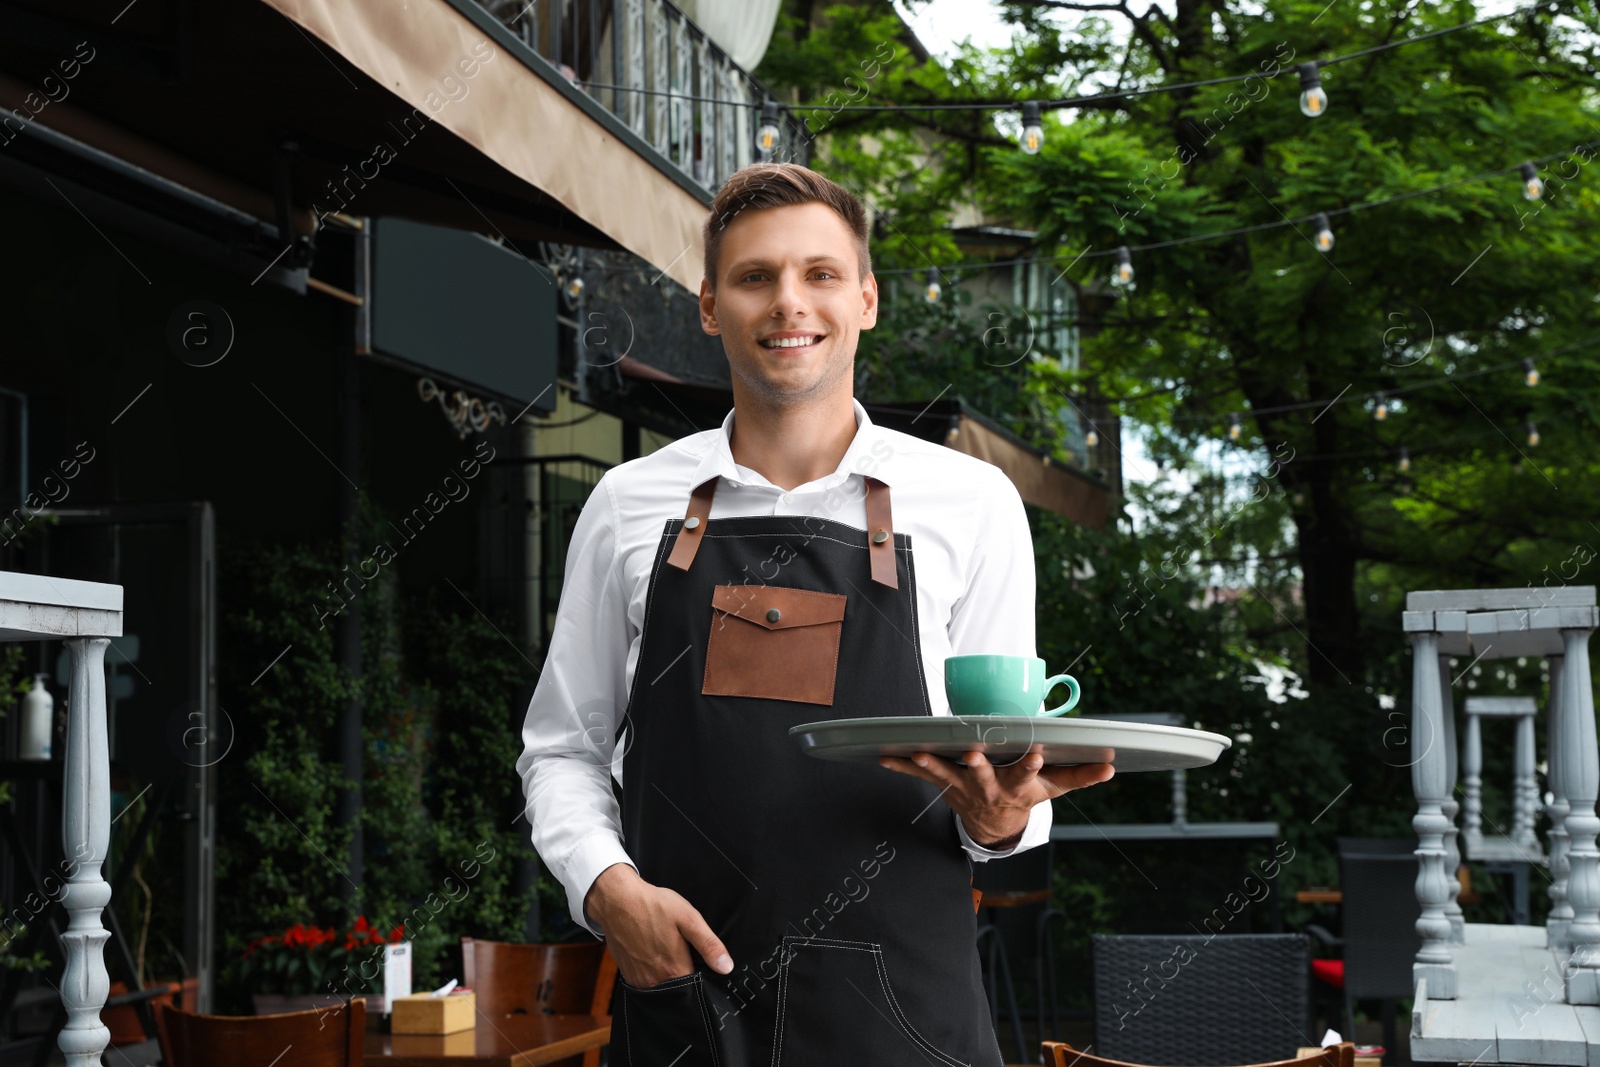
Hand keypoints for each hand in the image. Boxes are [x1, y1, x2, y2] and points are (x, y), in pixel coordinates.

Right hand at [583, 863, 733, 987]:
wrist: (617, 900)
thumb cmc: (653, 906)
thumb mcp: (688, 919)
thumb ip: (709, 945)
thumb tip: (726, 967)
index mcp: (674, 970)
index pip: (696, 985)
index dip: (701, 972)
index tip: (699, 959)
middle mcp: (655, 981)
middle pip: (678, 986)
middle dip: (683, 971)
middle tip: (680, 948)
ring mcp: (639, 980)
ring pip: (661, 984)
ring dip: (666, 972)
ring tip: (664, 948)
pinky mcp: (627, 974)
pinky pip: (645, 980)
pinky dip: (651, 970)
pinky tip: (651, 951)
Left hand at [879, 749, 1114, 846]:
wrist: (995, 825)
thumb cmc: (1025, 795)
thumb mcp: (1054, 789)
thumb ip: (1080, 776)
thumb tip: (1110, 765)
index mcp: (1017, 786)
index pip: (1027, 775)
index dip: (1030, 766)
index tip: (1034, 753)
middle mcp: (989, 788)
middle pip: (983, 776)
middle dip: (978, 765)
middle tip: (973, 753)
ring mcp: (964, 787)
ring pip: (947, 774)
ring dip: (932, 765)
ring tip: (919, 753)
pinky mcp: (944, 784)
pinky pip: (920, 775)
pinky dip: (901, 765)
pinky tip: (883, 755)